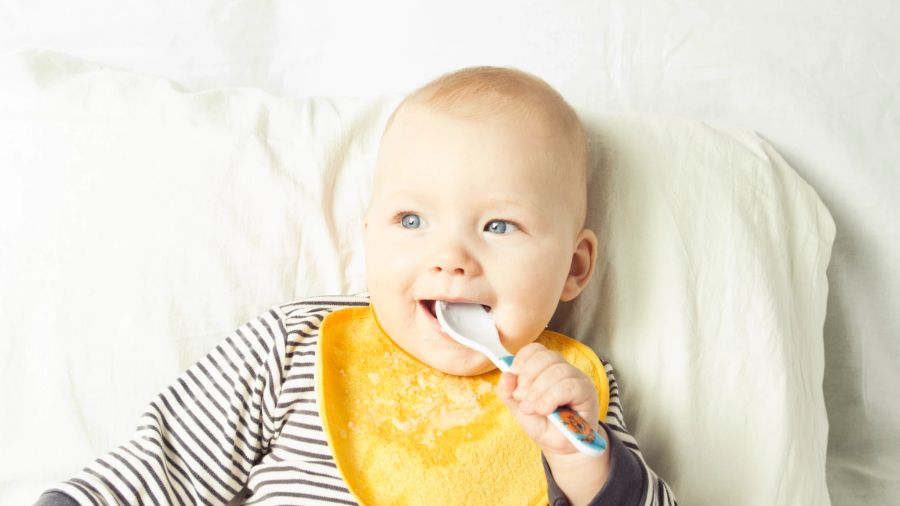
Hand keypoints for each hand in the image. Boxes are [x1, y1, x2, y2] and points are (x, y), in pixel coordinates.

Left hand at [496, 342, 604, 456]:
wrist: (563, 448)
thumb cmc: (544, 426)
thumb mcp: (520, 410)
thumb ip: (509, 393)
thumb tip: (506, 375)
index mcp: (546, 368)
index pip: (536, 349)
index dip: (522, 360)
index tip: (513, 379)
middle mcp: (563, 369)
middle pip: (545, 357)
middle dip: (528, 377)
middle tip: (521, 398)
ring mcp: (577, 378)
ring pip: (557, 370)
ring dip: (538, 390)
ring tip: (532, 408)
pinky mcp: (586, 392)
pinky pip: (568, 386)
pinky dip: (551, 398)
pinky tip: (544, 410)